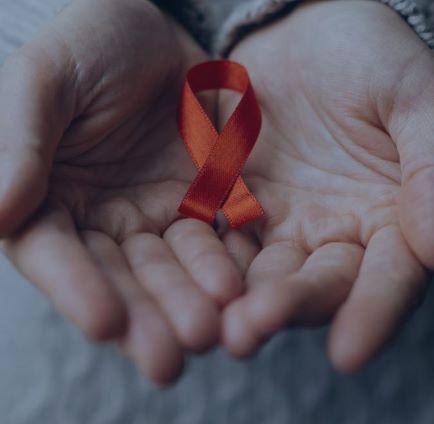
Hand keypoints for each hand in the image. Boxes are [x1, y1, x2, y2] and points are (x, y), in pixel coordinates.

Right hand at [0, 0, 242, 384]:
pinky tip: (244, 289)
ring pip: (175, 267)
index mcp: (51, 200)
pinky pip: (220, 236)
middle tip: (170, 358)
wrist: (150, 32)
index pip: (57, 255)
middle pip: (123, 276)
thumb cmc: (86, 46)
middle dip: (146, 316)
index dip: (78, 290)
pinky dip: (230, 262)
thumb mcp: (45, 81)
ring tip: (213, 331)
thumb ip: (19, 141)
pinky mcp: (206, 200)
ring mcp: (159, 214)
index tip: (105, 323)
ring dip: (192, 301)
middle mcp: (105, 220)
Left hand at [220, 0, 433, 371]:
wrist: (303, 35)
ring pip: (264, 273)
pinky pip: (219, 238)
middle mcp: (335, 234)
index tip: (348, 352)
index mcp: (390, 217)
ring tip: (220, 327)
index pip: (388, 276)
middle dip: (288, 308)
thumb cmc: (368, 57)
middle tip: (251, 331)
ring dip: (243, 301)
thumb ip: (430, 163)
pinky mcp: (235, 206)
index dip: (372, 312)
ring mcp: (281, 224)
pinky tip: (189, 284)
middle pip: (316, 284)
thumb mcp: (410, 95)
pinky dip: (207, 263)